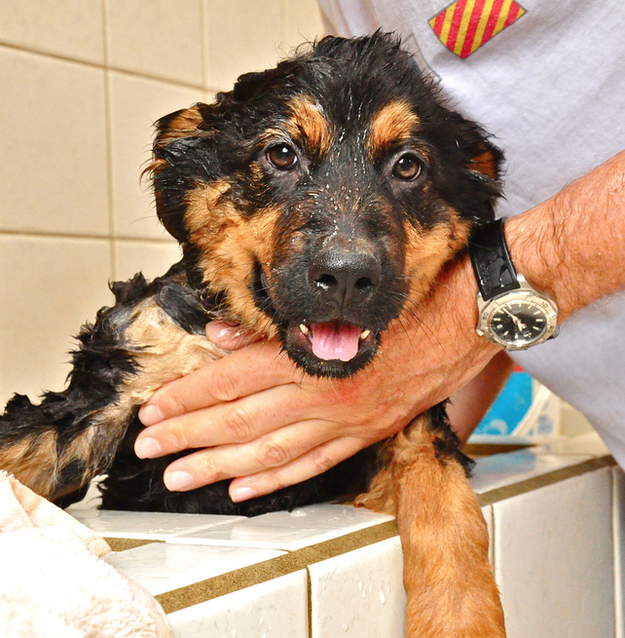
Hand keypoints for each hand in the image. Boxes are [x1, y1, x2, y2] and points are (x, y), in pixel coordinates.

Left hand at [134, 255, 499, 500]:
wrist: (468, 317)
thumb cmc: (405, 300)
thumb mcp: (338, 303)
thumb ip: (275, 328)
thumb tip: (223, 338)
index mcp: (313, 356)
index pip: (232, 380)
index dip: (188, 395)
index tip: (154, 408)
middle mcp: (324, 394)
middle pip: (241, 420)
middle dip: (189, 435)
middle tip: (149, 448)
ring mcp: (346, 420)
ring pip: (271, 451)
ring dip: (220, 466)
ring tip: (181, 475)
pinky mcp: (366, 433)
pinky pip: (315, 464)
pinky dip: (276, 481)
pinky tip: (243, 490)